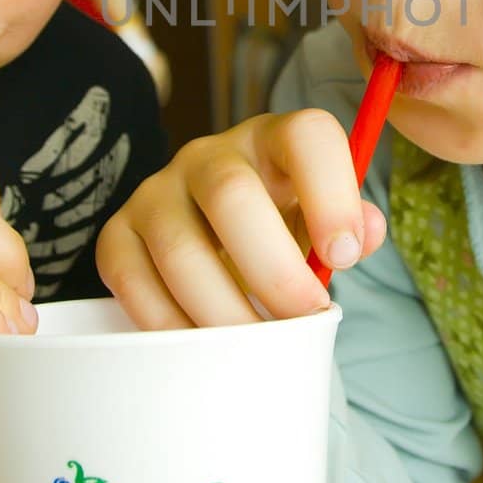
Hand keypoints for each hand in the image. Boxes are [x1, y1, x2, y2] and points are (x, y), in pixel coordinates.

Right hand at [97, 109, 386, 327]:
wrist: (212, 234)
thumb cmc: (280, 227)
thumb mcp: (321, 220)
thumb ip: (353, 225)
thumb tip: (364, 234)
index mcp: (273, 140)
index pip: (307, 136)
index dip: (332, 194)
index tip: (345, 257)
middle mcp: (210, 156)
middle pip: (231, 195)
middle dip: (274, 271)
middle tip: (303, 318)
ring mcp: (157, 190)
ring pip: (179, 249)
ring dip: (224, 311)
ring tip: (258, 346)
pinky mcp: (118, 233)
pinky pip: (131, 280)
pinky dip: (171, 324)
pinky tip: (206, 347)